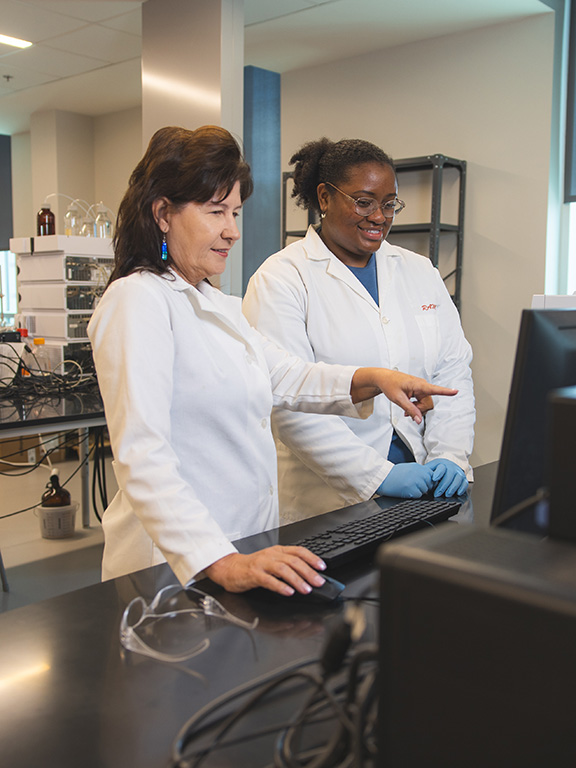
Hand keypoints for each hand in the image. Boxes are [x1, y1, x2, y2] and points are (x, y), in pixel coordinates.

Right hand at [204, 546, 326, 595]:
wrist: (229, 568)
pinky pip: (269, 580)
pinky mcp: (253, 574)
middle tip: (318, 582)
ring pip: (283, 569)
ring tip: (306, 589)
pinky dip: (280, 586)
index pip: (298, 551)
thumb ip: (287, 566)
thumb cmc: (251, 566)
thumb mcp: (271, 561)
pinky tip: (288, 592)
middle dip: (308, 572)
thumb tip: (307, 576)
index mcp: (277, 551)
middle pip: (293, 561)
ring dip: (296, 580)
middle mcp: (271, 555)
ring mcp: (262, 564)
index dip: (312, 558)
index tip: (322, 567)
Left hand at [350, 368, 456, 423]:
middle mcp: (422, 385)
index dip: (445, 392)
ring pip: (426, 404)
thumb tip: (419, 420)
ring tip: (406, 411)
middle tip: (407, 413)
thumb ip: (410, 409)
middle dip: (420, 410)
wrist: (384, 378)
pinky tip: (408, 408)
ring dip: (417, 409)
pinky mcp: (419, 391)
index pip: (434, 389)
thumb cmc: (390, 385)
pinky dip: (416, 407)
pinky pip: (422, 402)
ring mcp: (421, 389)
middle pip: (428, 403)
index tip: (456, 391)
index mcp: (418, 384)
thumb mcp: (398, 399)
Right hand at [377, 463, 434, 498]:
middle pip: (430, 483)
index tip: (423, 483)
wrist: (382, 477)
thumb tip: (428, 479)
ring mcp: (416, 481)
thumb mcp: (408, 468)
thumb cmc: (393, 474)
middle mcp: (419, 473)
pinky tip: (406, 491)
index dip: (428, 481)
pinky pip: (418, 495)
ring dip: (418, 491)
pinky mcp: (412, 489)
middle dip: (424, 487)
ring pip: (425, 490)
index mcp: (418, 467)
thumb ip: (419, 472)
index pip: (431, 475)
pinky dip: (413, 495)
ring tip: (408, 488)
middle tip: (414, 487)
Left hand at [427, 458, 468, 496]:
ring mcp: (459, 473)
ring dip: (452, 488)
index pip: (441, 467)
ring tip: (447, 495)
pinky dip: (462, 488)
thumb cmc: (434, 472)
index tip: (434, 479)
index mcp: (442, 463)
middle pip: (450, 474)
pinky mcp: (464, 479)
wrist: (445, 470)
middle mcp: (452, 467)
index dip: (438, 473)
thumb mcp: (429, 470)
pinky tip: (457, 493)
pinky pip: (465, 483)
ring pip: (458, 479)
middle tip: (437, 494)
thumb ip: (425, 474)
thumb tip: (420, 479)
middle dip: (443, 485)